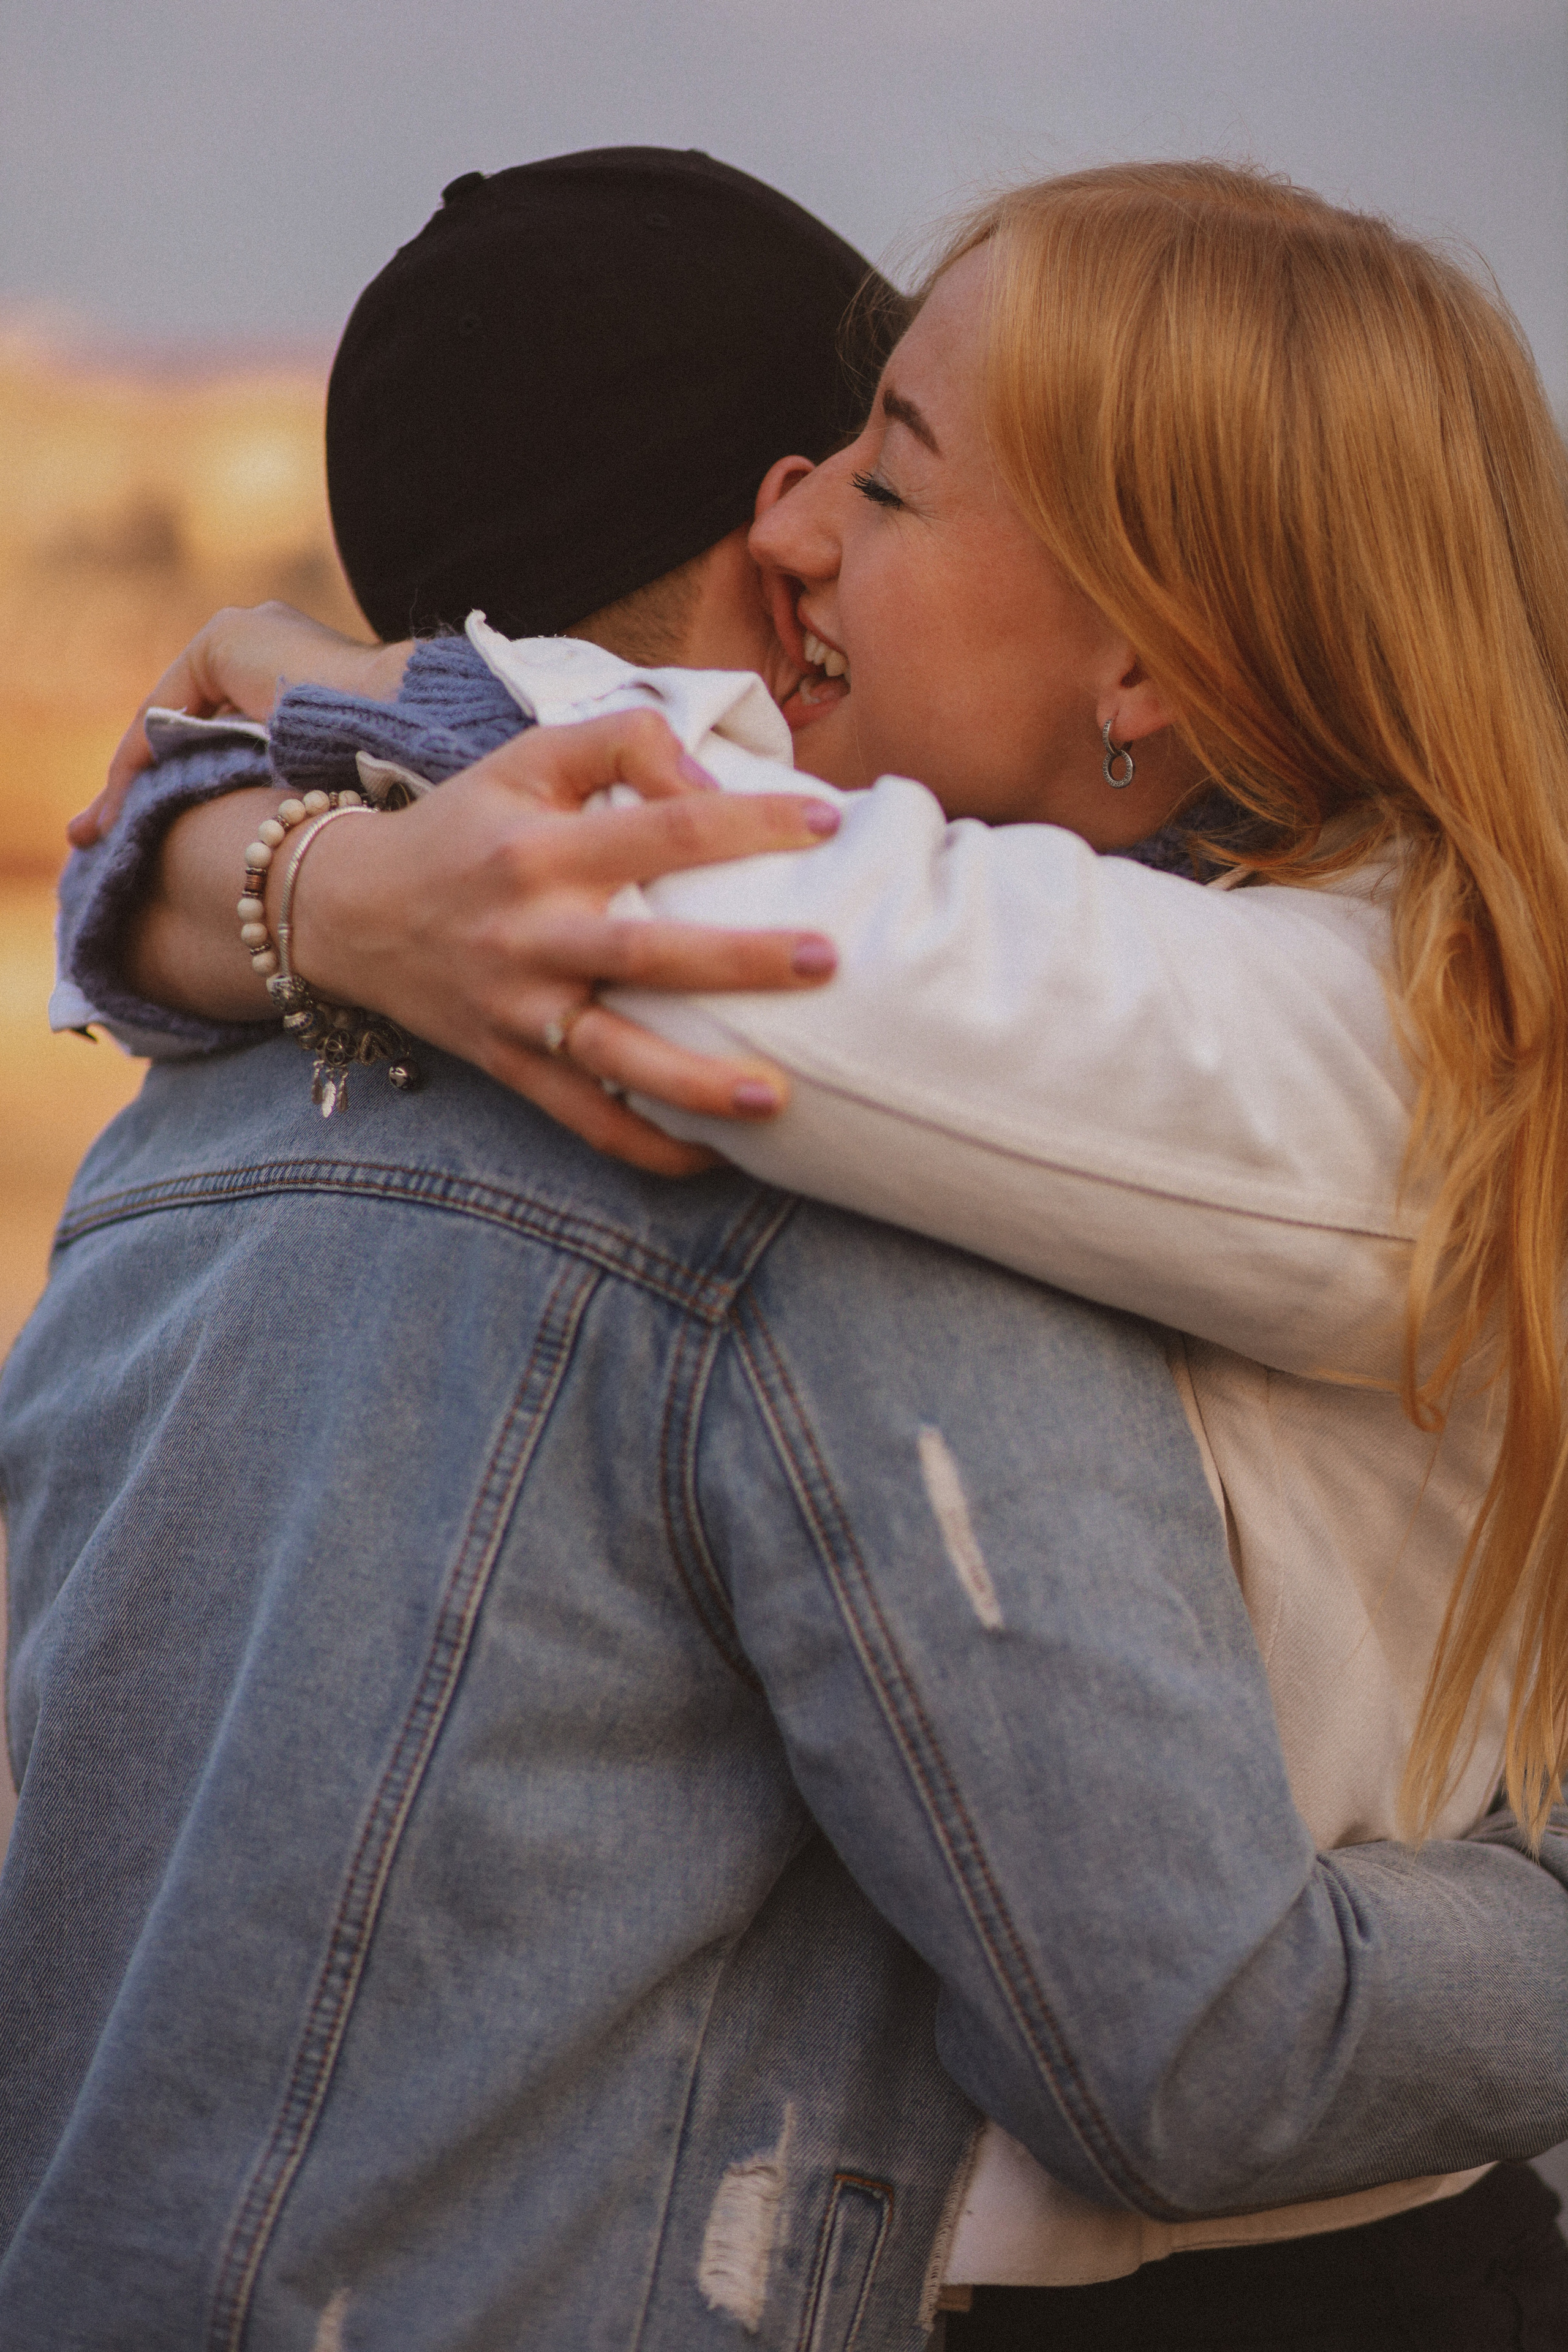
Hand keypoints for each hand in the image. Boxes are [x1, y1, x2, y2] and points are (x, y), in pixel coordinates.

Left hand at [71, 603, 409, 847]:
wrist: (398, 728)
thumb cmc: (375, 769)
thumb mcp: (309, 787)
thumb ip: (271, 789)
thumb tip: (248, 838)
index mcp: (296, 675)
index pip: (215, 731)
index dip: (174, 786)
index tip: (142, 840)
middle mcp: (264, 641)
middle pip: (181, 724)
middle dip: (136, 784)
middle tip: (92, 835)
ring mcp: (243, 633)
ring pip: (167, 720)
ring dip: (128, 780)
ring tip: (95, 833)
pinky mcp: (225, 637)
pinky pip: (166, 710)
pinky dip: (139, 760)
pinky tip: (121, 810)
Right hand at [285, 709, 842, 1175]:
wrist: (352, 912)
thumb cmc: (468, 828)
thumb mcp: (528, 757)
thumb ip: (623, 741)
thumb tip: (711, 782)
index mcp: (544, 848)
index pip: (666, 828)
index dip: (751, 821)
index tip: (830, 819)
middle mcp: (532, 932)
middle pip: (648, 953)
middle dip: (741, 961)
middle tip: (828, 959)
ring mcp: (520, 1009)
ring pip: (615, 1058)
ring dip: (696, 1084)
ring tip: (777, 1099)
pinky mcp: (510, 1065)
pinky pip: (585, 1122)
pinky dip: (648, 1147)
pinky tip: (716, 1160)